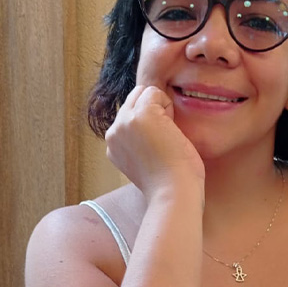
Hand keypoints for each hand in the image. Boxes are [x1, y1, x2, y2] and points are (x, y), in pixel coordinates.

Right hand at [105, 85, 204, 199]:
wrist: (173, 193)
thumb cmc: (171, 182)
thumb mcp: (147, 159)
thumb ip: (141, 141)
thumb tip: (152, 124)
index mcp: (114, 145)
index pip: (130, 115)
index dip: (151, 122)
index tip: (159, 146)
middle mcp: (113, 132)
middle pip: (134, 99)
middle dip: (154, 110)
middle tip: (165, 139)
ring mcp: (124, 122)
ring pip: (144, 93)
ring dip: (161, 109)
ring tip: (167, 137)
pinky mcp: (140, 115)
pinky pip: (156, 93)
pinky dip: (169, 107)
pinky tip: (170, 132)